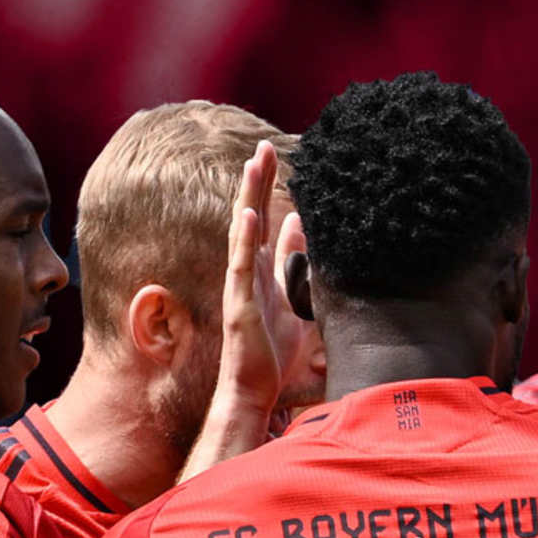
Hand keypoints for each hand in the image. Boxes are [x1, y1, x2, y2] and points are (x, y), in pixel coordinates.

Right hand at [216, 140, 306, 415]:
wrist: (253, 392)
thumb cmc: (271, 355)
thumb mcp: (292, 303)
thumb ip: (294, 268)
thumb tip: (299, 229)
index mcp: (260, 273)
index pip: (263, 222)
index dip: (268, 190)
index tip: (278, 157)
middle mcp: (246, 275)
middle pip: (251, 218)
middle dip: (258, 182)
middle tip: (265, 146)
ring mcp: (240, 289)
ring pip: (242, 234)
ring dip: (247, 198)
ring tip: (253, 164)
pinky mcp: (238, 307)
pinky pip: (240, 267)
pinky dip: (243, 239)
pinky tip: (247, 214)